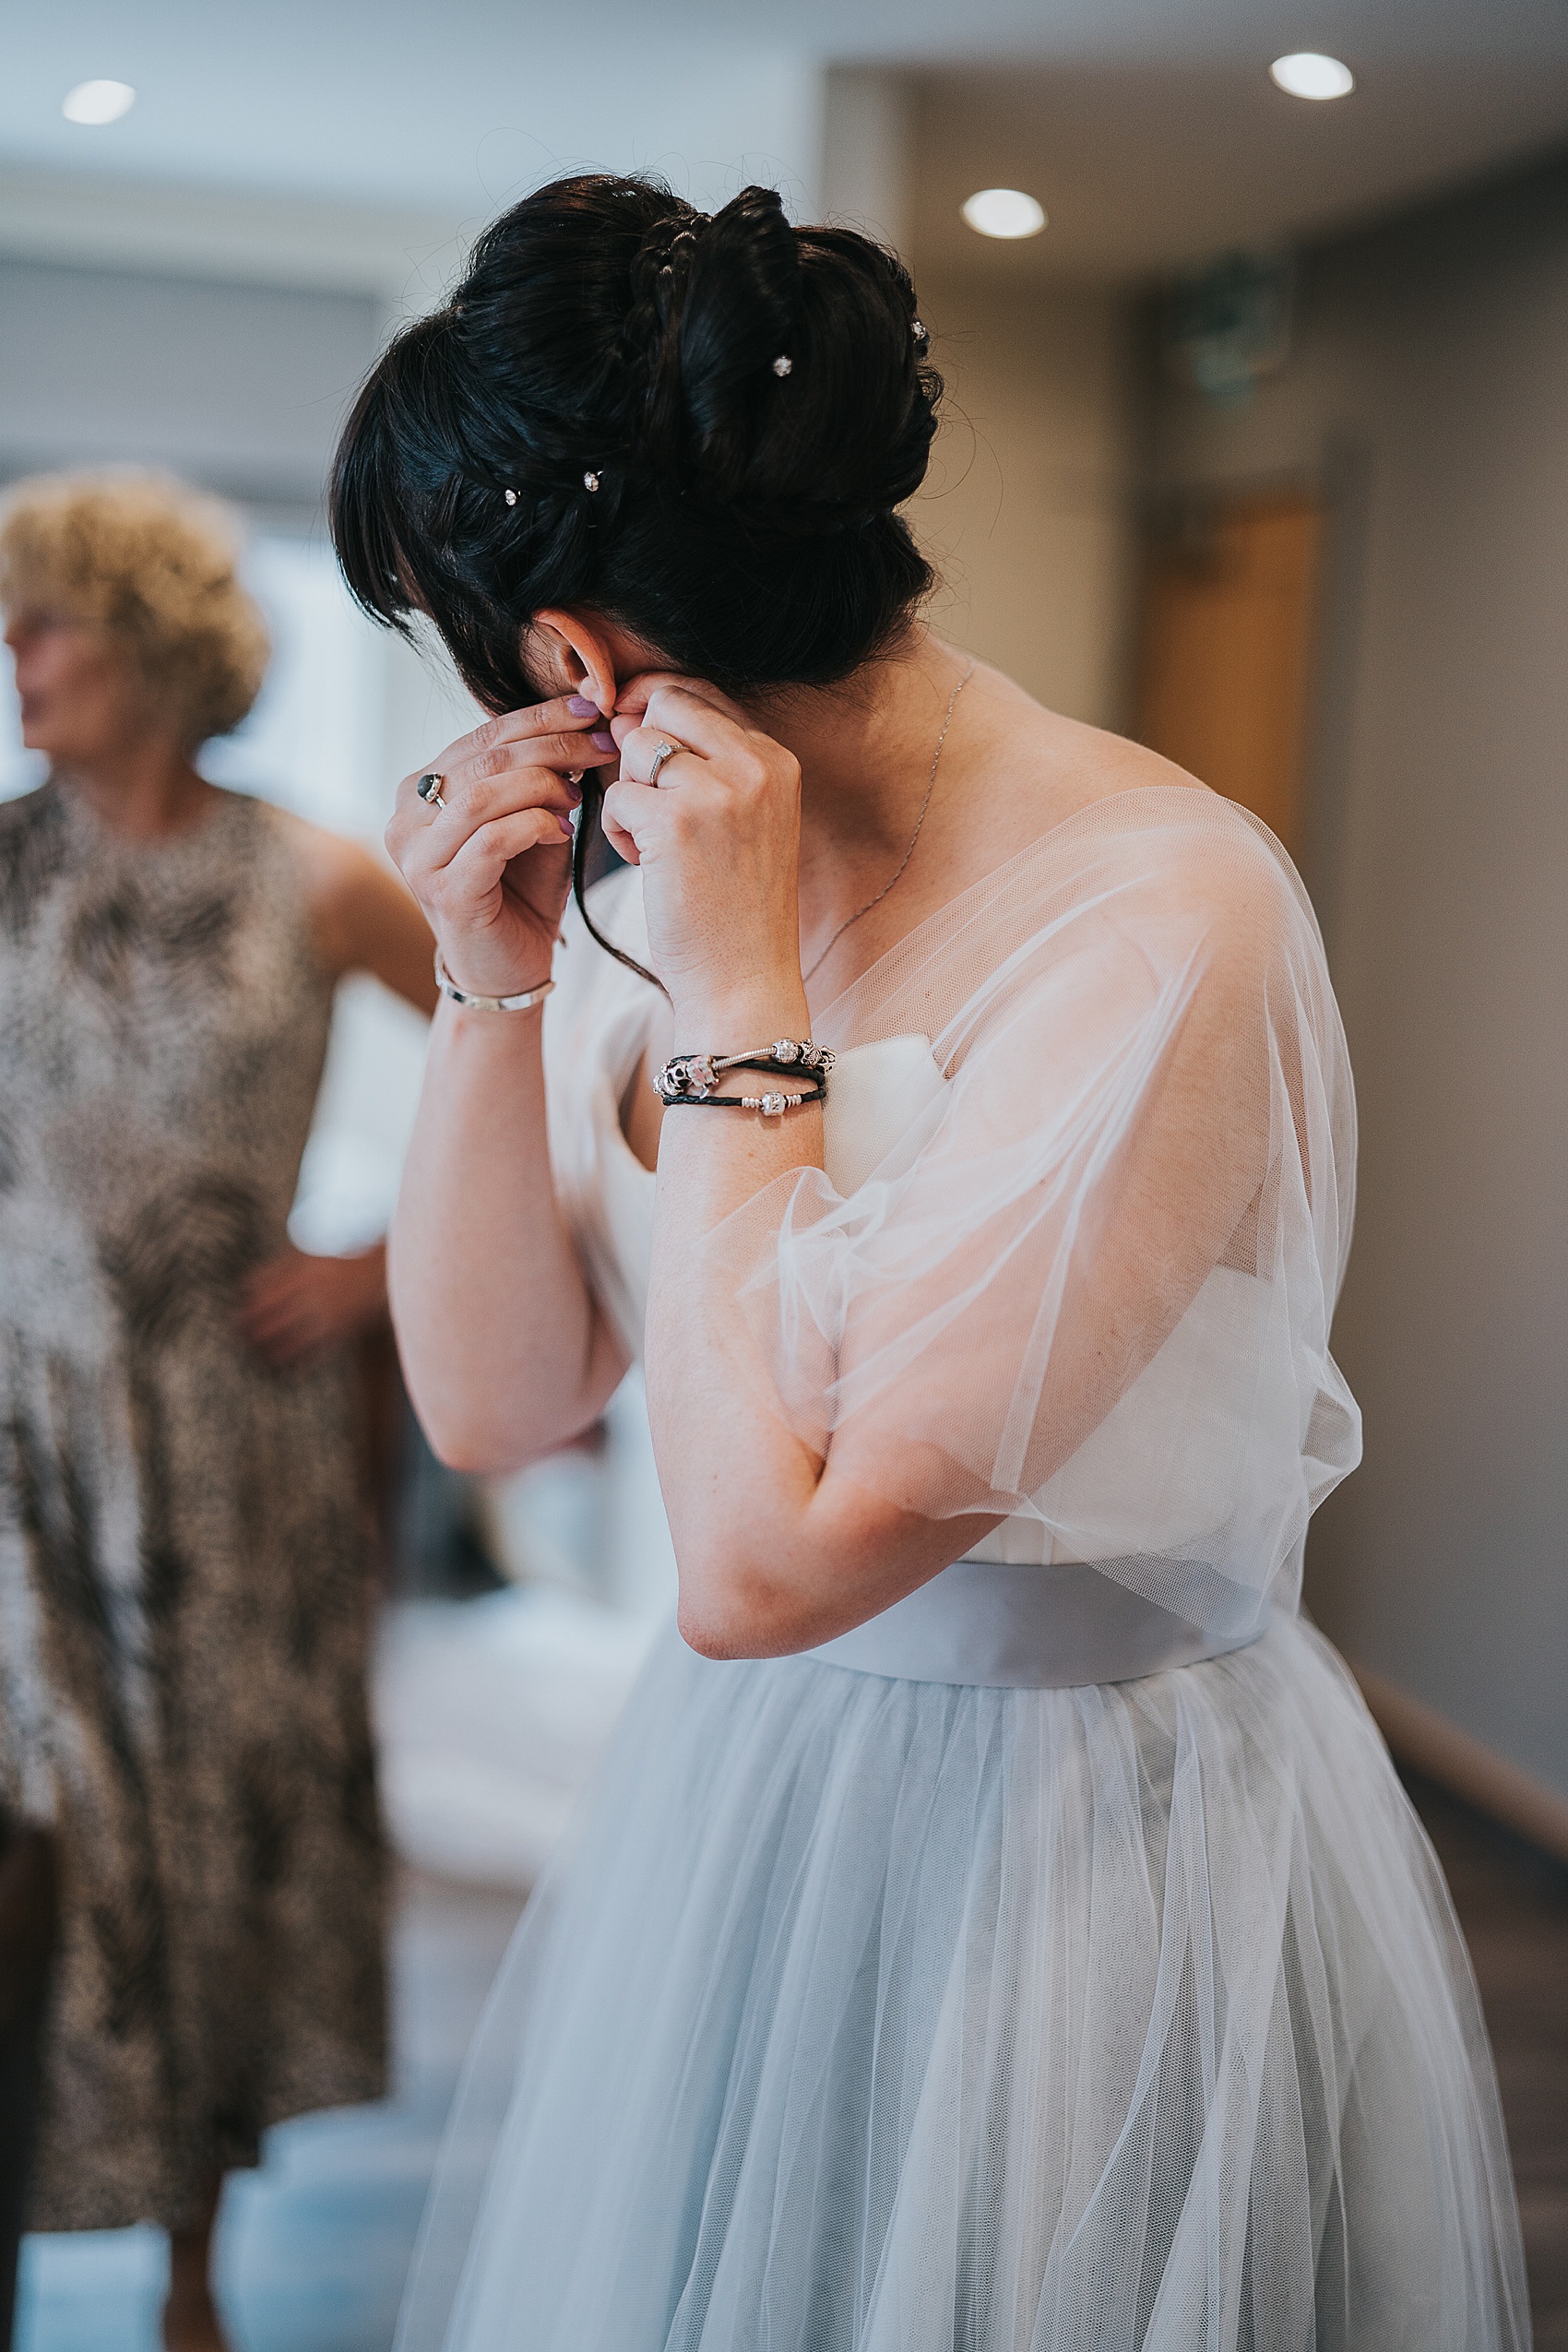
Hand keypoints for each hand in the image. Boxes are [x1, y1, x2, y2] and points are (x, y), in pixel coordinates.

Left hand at [238, 1245, 388, 1369]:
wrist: (380, 1273)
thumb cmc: (336, 1264)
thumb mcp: (306, 1257)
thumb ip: (278, 1269)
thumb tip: (247, 1288)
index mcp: (300, 1274)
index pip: (262, 1297)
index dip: (246, 1312)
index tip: (235, 1321)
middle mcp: (312, 1294)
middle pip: (271, 1320)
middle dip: (252, 1334)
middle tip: (243, 1341)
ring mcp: (327, 1314)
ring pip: (289, 1340)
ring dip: (272, 1352)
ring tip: (262, 1356)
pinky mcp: (341, 1331)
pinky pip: (314, 1352)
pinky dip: (299, 1362)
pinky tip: (288, 1367)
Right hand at [384, 694, 615, 1000]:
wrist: (507, 972)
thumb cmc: (519, 895)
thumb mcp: (530, 822)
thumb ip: (538, 777)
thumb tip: (580, 722)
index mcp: (420, 790)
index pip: (483, 735)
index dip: (541, 717)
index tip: (592, 709)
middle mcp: (406, 818)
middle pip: (485, 758)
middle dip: (553, 745)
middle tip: (603, 744)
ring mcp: (417, 856)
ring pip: (484, 794)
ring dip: (544, 785)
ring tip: (580, 795)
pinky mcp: (442, 891)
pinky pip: (491, 840)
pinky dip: (534, 826)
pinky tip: (564, 830)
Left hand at [604, 676, 807, 1033]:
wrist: (744, 980)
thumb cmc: (736, 907)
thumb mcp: (743, 820)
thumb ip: (703, 762)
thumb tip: (627, 715)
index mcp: (776, 760)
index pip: (698, 694)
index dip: (657, 716)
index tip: (647, 762)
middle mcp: (754, 765)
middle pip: (662, 703)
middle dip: (638, 749)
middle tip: (650, 806)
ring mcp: (716, 791)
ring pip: (633, 746)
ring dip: (627, 793)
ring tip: (652, 843)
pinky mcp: (674, 822)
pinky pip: (615, 794)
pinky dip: (616, 829)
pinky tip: (644, 865)